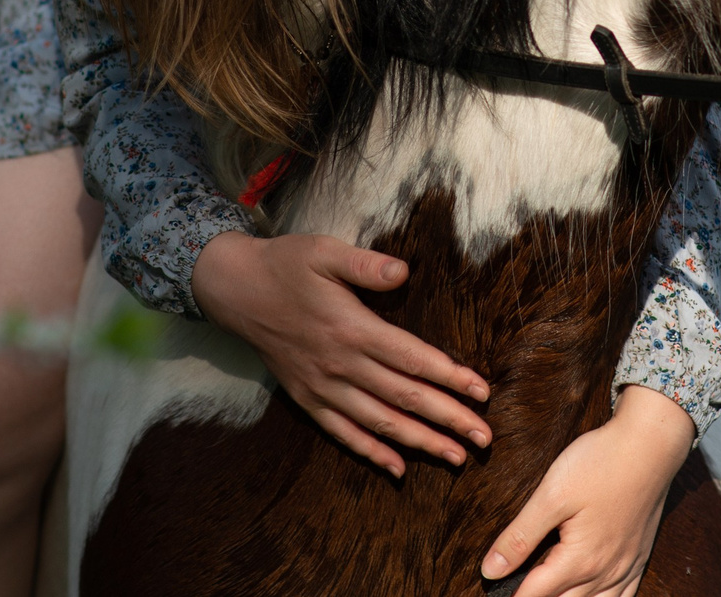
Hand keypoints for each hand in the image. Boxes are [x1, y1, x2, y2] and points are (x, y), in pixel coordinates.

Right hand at [190, 230, 490, 475]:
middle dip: (448, 419)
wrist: (236, 290)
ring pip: (379, 422)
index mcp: (352, 328)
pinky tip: (398, 468)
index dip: (451, 377)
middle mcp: (340, 364)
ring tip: (455, 458)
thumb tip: (404, 271)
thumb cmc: (286, 265)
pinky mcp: (307, 399)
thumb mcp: (324, 251)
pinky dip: (371, 452)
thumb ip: (366, 264)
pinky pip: (343, 433)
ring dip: (420, 442)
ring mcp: (322, 387)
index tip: (483, 393)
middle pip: (404, 398)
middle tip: (484, 440)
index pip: (412, 360)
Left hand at [480, 387, 695, 596]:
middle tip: (518, 590)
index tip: (494, 591)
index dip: (510, 596)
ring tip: (550, 593)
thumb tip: (490, 570)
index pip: (534, 594)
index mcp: (579, 560)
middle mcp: (604, 572)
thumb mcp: (552, 494)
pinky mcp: (639, 555)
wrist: (650, 444)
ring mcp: (626, 566)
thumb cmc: (600, 462)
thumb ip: (521, 536)